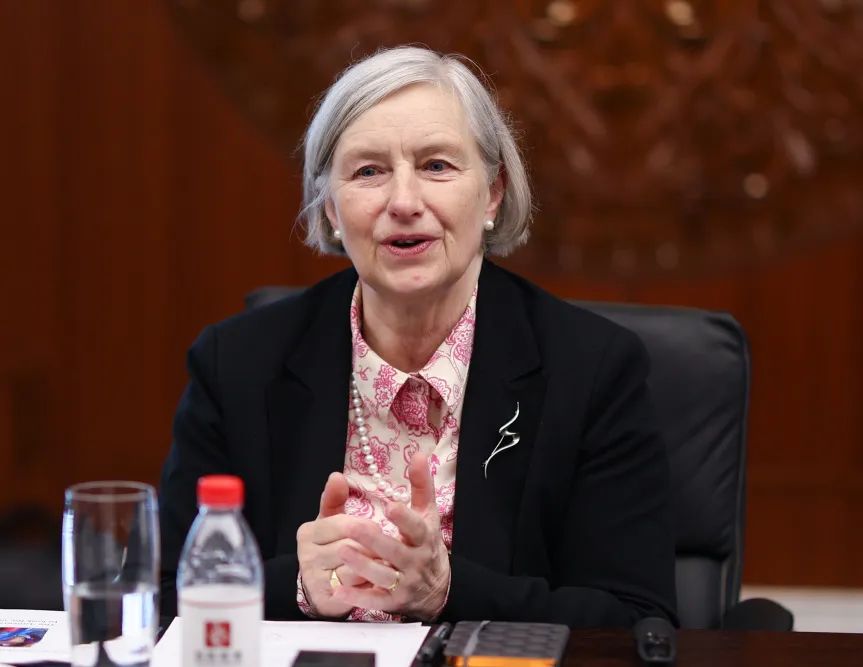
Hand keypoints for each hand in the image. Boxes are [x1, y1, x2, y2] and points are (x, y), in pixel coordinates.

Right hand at [296, 472, 377, 617]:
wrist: (323, 588)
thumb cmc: (334, 546)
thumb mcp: (333, 521)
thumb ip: (336, 498)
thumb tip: (336, 476)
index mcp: (308, 532)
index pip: (347, 524)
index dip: (368, 527)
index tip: (378, 530)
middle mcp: (306, 555)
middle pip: (353, 546)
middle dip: (375, 548)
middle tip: (385, 550)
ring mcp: (314, 579)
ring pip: (357, 569)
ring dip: (375, 567)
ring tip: (384, 565)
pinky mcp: (325, 599)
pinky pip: (356, 591)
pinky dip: (369, 586)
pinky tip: (375, 583)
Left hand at [332, 453, 450, 620]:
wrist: (436, 588)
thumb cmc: (426, 543)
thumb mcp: (428, 514)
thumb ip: (421, 486)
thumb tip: (418, 455)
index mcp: (423, 538)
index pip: (416, 527)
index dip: (404, 519)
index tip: (390, 507)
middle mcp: (415, 561)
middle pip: (395, 551)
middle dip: (375, 541)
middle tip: (354, 527)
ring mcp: (404, 583)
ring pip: (383, 576)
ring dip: (363, 566)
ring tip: (343, 552)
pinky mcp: (394, 602)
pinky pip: (375, 601)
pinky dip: (358, 597)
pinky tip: (339, 591)